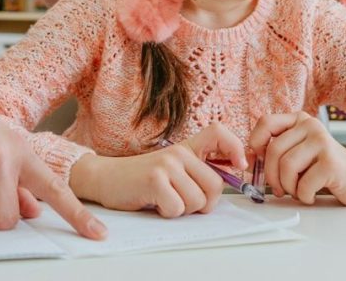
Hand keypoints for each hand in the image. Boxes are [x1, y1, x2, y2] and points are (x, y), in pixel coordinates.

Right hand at [70, 122, 246, 216]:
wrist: (106, 178)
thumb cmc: (143, 180)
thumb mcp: (173, 169)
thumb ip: (198, 171)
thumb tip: (234, 178)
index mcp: (186, 148)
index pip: (218, 132)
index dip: (236, 147)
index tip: (239, 165)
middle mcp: (178, 152)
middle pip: (216, 185)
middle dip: (204, 203)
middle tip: (182, 200)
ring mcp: (166, 164)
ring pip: (198, 201)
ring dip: (184, 210)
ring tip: (165, 199)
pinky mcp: (155, 179)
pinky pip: (178, 208)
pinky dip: (168, 213)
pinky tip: (154, 202)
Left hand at [249, 112, 345, 205]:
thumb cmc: (325, 168)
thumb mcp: (300, 150)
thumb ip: (278, 148)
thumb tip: (247, 157)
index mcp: (299, 120)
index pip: (266, 123)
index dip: (255, 143)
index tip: (254, 161)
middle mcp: (310, 126)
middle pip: (274, 150)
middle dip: (271, 175)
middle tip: (277, 189)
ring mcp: (322, 142)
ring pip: (286, 166)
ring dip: (288, 187)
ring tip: (297, 192)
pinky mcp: (331, 163)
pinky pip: (303, 183)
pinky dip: (303, 195)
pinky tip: (311, 195)